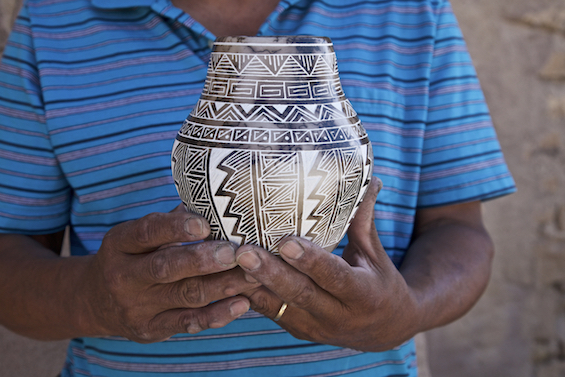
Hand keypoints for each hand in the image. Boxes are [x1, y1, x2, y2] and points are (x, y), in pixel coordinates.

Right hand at [81, 206, 258, 342]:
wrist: (96, 301)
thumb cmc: (132, 257)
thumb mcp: (139, 236)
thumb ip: (172, 221)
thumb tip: (214, 199)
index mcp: (119, 243)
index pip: (146, 232)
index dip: (176, 227)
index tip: (206, 224)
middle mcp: (123, 276)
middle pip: (166, 267)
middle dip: (204, 260)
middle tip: (237, 252)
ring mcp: (136, 306)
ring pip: (185, 295)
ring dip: (223, 285)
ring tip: (254, 275)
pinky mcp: (151, 329)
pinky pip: (189, 323)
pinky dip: (218, 314)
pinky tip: (242, 302)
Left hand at [235, 179, 420, 351]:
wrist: (386, 330)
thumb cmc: (380, 283)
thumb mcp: (375, 254)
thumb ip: (364, 219)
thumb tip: (370, 177)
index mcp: (363, 294)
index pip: (335, 276)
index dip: (310, 261)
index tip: (286, 242)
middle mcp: (338, 316)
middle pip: (300, 295)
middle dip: (270, 273)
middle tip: (243, 251)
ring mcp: (315, 327)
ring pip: (278, 307)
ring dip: (252, 284)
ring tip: (229, 261)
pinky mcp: (298, 330)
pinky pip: (270, 312)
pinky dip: (250, 294)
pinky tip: (229, 276)